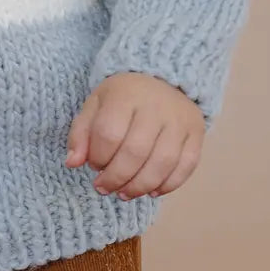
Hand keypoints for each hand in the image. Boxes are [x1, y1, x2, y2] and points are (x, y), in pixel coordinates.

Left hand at [65, 72, 204, 199]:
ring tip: (124, 193)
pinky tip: (151, 190)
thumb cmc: (124, 96)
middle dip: (116, 178)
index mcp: (125, 94)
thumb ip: (81, 132)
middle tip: (105, 188)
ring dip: (140, 186)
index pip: (109, 133)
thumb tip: (72, 163)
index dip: (98, 157)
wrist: (164, 77)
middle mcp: (156, 106)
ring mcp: (179, 120)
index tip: (94, 165)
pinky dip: (168, 185)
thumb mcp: (96, 104)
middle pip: (135, 152)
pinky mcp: (197, 133)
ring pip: (161, 164)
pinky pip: (186, 166)